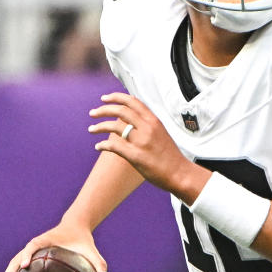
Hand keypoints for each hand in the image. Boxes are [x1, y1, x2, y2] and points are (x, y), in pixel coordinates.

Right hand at [0, 226, 106, 271]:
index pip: (32, 246)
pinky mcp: (29, 259)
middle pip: (15, 260)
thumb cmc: (82, 241)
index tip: (24, 266)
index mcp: (44, 241)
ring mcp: (29, 253)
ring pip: (12, 267)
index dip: (27, 255)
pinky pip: (17, 271)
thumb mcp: (91, 251)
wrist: (74, 229)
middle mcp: (33, 247)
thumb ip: (99, 263)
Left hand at [88, 93, 209, 201]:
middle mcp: (147, 128)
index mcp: (154, 121)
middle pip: (120, 111)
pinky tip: (98, 146)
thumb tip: (132, 120)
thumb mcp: (161, 133)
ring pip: (114, 126)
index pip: (132, 102)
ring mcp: (141, 141)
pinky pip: (114, 146)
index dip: (116, 97)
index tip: (104, 98)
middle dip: (103, 109)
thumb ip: (147, 125)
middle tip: (92, 112)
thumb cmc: (170, 155)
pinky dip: (103, 145)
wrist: (179, 173)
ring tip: (91, 128)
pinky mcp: (136, 156)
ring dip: (99, 126)